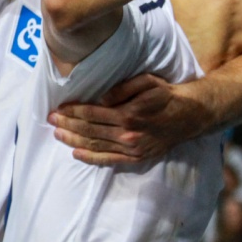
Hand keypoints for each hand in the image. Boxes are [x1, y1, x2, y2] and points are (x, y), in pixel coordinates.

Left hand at [49, 73, 179, 165]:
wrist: (191, 115)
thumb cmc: (167, 94)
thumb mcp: (147, 81)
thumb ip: (122, 89)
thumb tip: (100, 99)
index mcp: (129, 114)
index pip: (92, 114)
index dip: (72, 112)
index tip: (58, 109)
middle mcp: (128, 134)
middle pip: (89, 131)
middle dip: (67, 125)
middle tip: (51, 120)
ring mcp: (132, 148)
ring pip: (95, 146)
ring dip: (73, 141)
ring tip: (57, 135)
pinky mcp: (136, 158)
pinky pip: (108, 160)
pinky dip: (90, 158)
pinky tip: (75, 154)